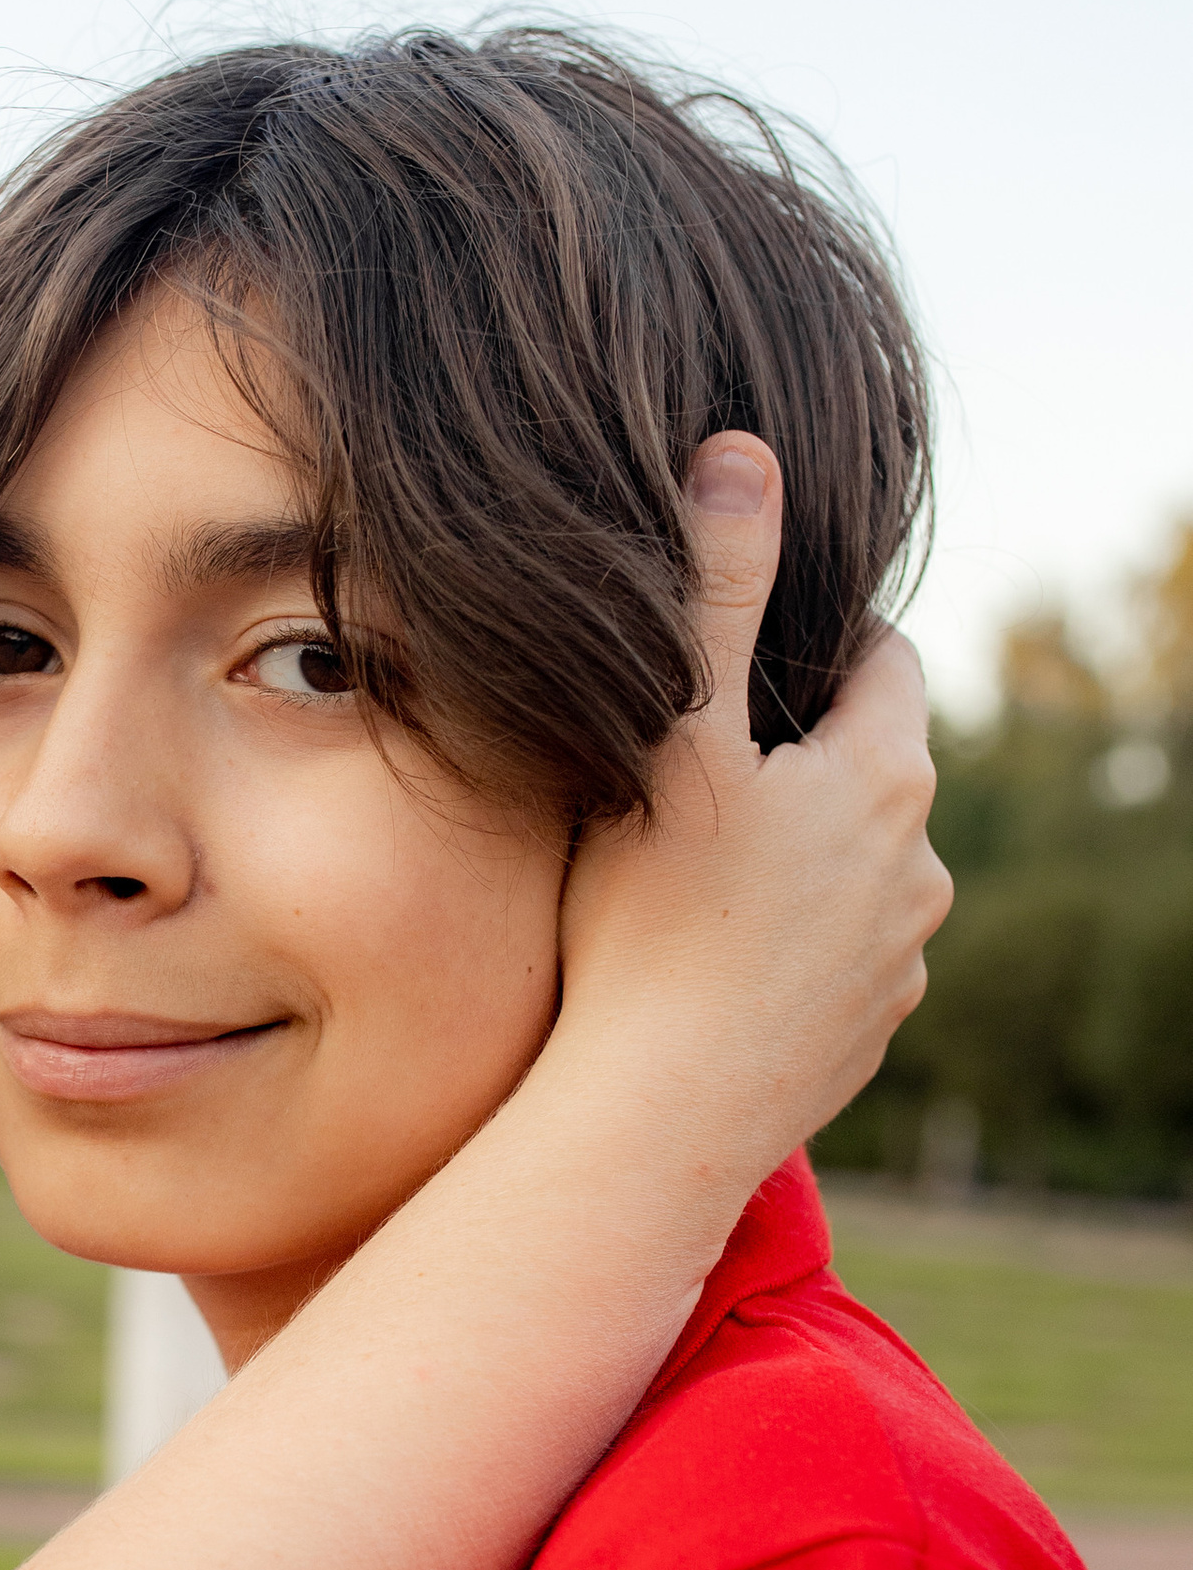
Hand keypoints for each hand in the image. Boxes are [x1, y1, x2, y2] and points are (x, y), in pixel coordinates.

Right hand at [552, 433, 949, 1191]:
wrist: (657, 1116)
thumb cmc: (652, 923)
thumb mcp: (673, 732)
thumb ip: (713, 589)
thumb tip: (745, 453)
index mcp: (885, 776)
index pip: (883, 657)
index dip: (815, 633)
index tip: (741, 639)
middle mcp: (917, 867)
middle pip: (870, 765)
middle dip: (798, 744)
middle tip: (696, 741)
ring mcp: (897, 962)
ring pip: (855, 867)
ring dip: (796, 849)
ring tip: (693, 854)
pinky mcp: (862, 1037)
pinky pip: (833, 957)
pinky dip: (786, 939)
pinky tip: (705, 952)